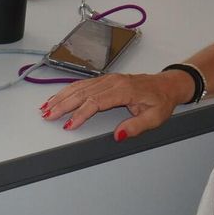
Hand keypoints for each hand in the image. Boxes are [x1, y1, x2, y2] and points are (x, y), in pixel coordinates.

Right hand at [40, 69, 191, 138]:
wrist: (166, 85)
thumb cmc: (160, 101)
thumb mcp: (154, 118)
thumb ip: (136, 127)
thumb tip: (118, 135)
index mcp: (124, 90)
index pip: (96, 102)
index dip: (80, 113)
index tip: (69, 124)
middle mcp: (113, 82)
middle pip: (82, 93)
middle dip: (63, 105)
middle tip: (48, 115)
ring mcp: (108, 79)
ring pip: (79, 87)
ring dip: (61, 97)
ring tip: (46, 107)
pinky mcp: (105, 80)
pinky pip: (83, 84)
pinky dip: (68, 90)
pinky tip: (57, 97)